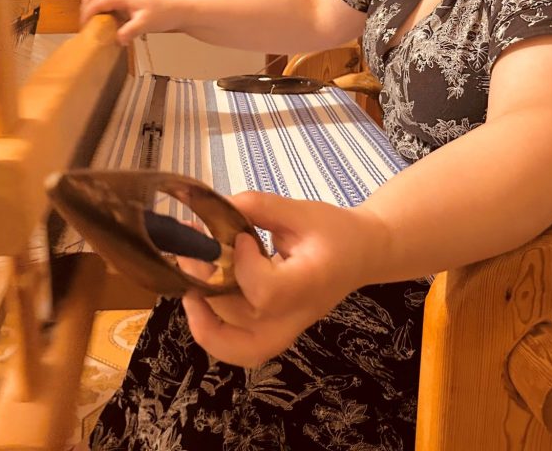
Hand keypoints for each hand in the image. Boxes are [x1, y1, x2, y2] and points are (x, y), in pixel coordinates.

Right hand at [80, 0, 184, 44]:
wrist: (180, 11)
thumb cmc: (165, 13)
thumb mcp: (146, 24)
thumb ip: (130, 31)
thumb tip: (117, 39)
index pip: (98, 0)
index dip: (88, 13)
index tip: (83, 26)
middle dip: (86, 5)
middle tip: (85, 23)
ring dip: (95, 8)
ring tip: (95, 25)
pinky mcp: (129, 3)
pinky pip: (111, 4)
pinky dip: (105, 12)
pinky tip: (109, 26)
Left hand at [180, 191, 385, 367]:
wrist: (362, 255)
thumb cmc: (335, 231)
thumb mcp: (301, 210)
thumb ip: (258, 207)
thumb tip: (214, 206)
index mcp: (308, 285)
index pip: (266, 292)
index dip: (243, 265)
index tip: (240, 237)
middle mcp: (294, 318)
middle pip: (240, 328)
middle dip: (205, 292)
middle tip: (191, 254)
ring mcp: (282, 333)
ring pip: (230, 344)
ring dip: (200, 313)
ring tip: (189, 276)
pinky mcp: (271, 335)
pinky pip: (233, 345)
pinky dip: (208, 326)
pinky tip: (198, 292)